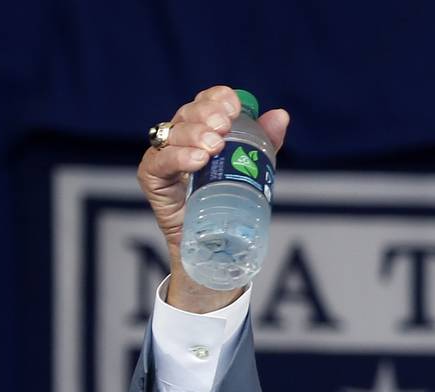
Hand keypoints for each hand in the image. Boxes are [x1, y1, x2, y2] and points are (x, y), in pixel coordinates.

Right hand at [137, 85, 289, 312]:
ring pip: (172, 135)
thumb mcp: (252, 171)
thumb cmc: (231, 205)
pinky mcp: (152, 179)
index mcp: (202, 131)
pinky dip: (177, 158)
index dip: (217, 99)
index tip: (235, 106)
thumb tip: (281, 116)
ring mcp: (163, 157)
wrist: (216, 249)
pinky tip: (196, 160)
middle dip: (207, 115)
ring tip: (214, 147)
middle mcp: (179, 139)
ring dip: (194, 136)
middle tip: (225, 126)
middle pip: (188, 114)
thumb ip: (265, 144)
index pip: (205, 103)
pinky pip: (158, 162)